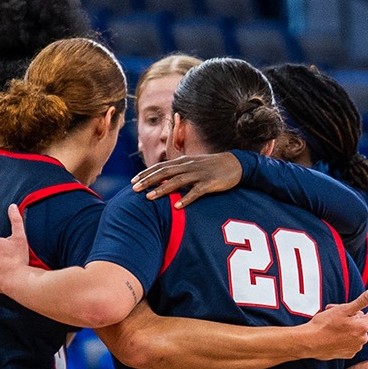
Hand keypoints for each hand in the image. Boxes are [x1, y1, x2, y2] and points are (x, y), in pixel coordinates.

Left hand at [130, 152, 244, 207]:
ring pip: (177, 181)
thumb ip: (178, 171)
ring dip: (162, 189)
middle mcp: (188, 166)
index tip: (132, 181)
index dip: (145, 173)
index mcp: (183, 161)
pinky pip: (196, 192)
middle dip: (148, 181)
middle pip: (164, 173)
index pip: (160, 167)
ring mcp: (199, 174)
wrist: (235, 164)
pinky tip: (177, 206)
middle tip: (133, 189)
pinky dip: (186, 198)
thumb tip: (162, 179)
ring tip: (149, 198)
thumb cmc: (211, 167)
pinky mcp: (210, 183)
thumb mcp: (192, 165)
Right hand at [296, 287, 367, 360]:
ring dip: (347, 325)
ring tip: (332, 322)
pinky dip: (344, 335)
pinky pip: (350, 341)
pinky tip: (333, 334)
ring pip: (355, 330)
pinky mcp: (347, 354)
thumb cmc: (324, 325)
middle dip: (352, 314)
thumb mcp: (343, 309)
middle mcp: (362, 339)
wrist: (309, 342)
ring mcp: (355, 348)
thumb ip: (362, 300)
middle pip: (362, 321)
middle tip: (335, 310)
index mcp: (362, 327)